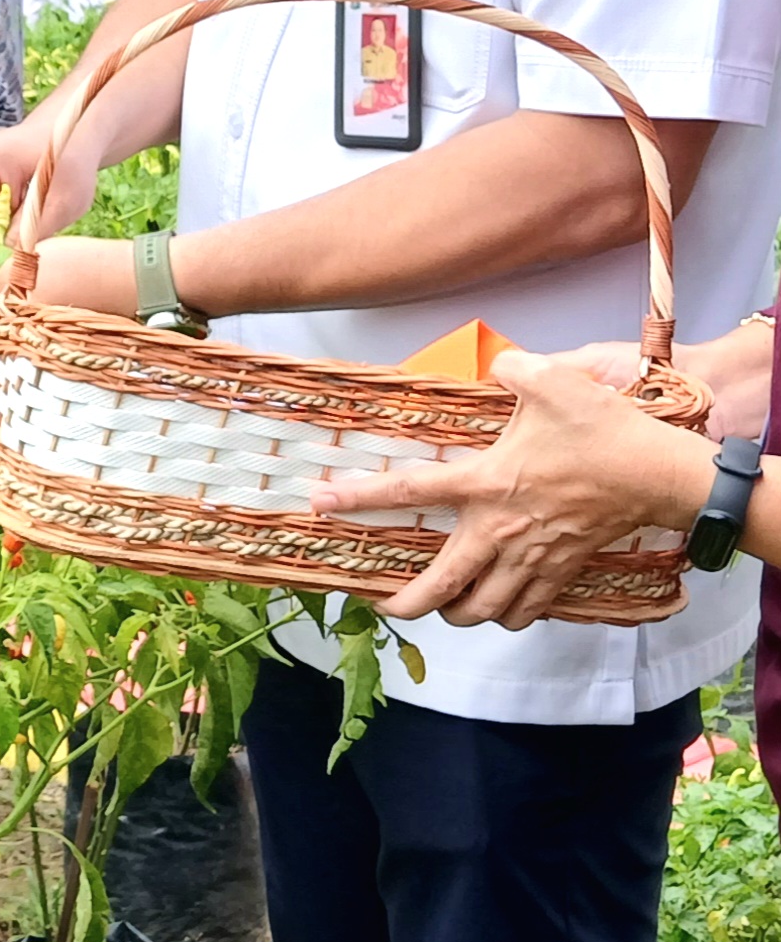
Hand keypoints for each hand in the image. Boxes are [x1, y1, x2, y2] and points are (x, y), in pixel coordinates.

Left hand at [0, 235, 133, 380]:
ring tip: (5, 325)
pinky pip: (26, 378)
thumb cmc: (76, 272)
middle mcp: (20, 380)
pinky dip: (16, 362)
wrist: (141, 284)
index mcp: (0, 353)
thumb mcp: (13, 273)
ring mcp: (44, 384)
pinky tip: (28, 337)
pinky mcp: (64, 379)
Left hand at [309, 349, 718, 629]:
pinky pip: (527, 611)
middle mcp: (499, 530)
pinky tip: (500, 608)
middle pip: (443, 584)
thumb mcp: (553, 382)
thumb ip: (513, 367)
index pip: (408, 491)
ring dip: (459, 615)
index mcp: (485, 483)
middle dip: (408, 604)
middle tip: (387, 608)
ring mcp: (531, 557)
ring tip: (445, 609)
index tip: (319, 503)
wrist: (659, 476)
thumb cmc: (603, 432)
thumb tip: (500, 361)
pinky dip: (509, 616)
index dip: (357, 497)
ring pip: (484, 609)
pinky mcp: (562, 571)